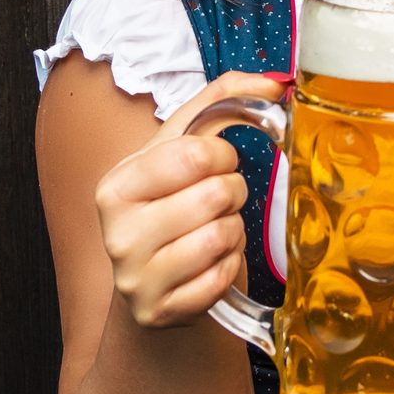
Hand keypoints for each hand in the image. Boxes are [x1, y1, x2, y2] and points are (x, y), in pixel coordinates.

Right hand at [94, 71, 285, 327]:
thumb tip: (276, 82)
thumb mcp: (181, 151)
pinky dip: (229, 268)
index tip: (218, 165)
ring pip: (221, 238)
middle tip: (220, 202)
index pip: (193, 154)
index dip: (223, 157)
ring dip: (233, 233)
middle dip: (232, 195)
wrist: (152, 281)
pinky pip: (221, 280)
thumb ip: (221, 103)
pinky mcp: (159, 311)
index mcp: (117, 184)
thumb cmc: (172, 207)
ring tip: (216, 231)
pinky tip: (213, 264)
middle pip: (214, 196)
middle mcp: (117, 231)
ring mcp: (134, 277)